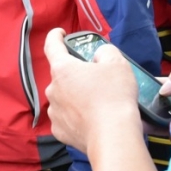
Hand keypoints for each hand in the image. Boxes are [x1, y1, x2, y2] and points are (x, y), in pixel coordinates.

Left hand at [43, 28, 139, 155]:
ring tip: (98, 103)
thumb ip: (105, 52)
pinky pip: (66, 118)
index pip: (52, 46)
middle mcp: (53, 89)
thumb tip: (99, 56)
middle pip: (62, 76)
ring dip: (76, 97)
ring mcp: (54, 111)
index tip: (60, 34)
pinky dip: (76, 117)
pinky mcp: (59, 130)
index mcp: (63, 69)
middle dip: (76, 75)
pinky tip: (92, 119)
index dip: (55, 36)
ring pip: (64, 98)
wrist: (113, 136)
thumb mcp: (117, 64)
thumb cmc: (114, 97)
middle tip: (96, 79)